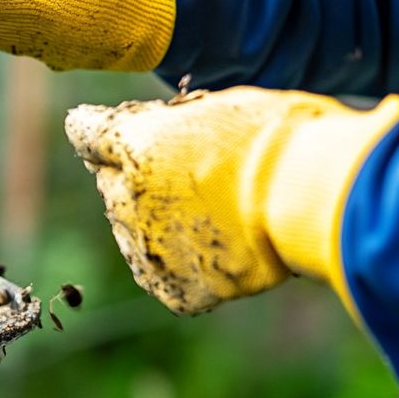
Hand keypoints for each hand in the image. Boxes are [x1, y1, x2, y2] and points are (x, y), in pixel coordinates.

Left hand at [65, 87, 398, 314]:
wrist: (311, 197)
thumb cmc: (280, 139)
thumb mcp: (221, 108)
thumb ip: (176, 125)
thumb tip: (165, 132)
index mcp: (132, 143)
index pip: (87, 135)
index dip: (98, 132)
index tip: (105, 133)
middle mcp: (125, 198)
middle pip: (111, 187)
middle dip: (136, 180)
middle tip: (187, 175)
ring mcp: (146, 247)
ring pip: (134, 235)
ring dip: (158, 224)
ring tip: (216, 213)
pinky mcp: (173, 289)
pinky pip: (165, 277)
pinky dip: (186, 266)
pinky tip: (221, 250)